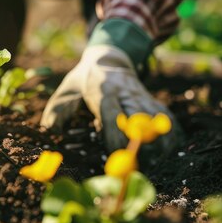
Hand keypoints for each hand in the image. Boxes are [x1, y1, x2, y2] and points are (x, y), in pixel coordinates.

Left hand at [40, 45, 180, 152]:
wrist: (109, 58)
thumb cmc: (82, 80)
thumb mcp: (66, 90)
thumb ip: (57, 109)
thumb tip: (50, 129)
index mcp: (102, 91)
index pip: (112, 114)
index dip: (116, 135)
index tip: (117, 154)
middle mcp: (125, 93)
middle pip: (139, 118)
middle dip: (142, 142)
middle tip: (142, 164)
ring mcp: (141, 95)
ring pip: (157, 118)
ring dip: (160, 141)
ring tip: (157, 162)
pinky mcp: (151, 99)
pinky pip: (166, 116)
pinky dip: (171, 133)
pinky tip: (171, 150)